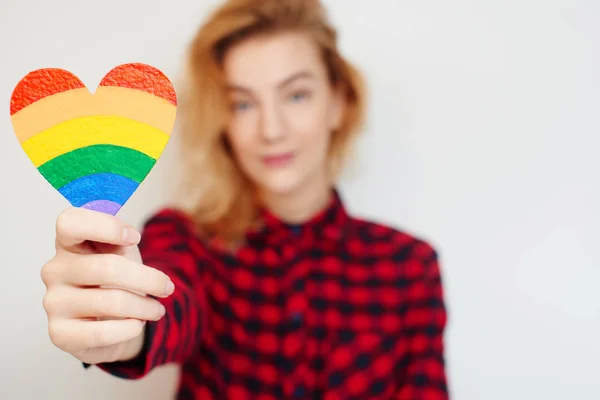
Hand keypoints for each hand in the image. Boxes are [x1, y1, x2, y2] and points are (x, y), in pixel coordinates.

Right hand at [41, 207, 174, 364]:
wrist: (111, 323)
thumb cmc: (116, 281)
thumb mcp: (122, 254)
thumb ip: (123, 240)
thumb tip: (130, 236)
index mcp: (68, 244)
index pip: (70, 223)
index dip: (105, 226)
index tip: (135, 237)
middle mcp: (54, 271)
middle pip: (106, 268)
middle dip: (147, 279)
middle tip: (167, 288)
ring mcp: (53, 302)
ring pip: (111, 302)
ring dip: (144, 307)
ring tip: (157, 310)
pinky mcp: (59, 334)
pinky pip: (103, 332)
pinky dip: (130, 328)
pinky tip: (136, 324)